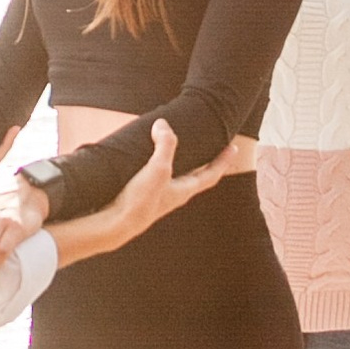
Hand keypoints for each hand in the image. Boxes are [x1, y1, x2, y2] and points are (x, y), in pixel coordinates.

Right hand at [51, 123, 260, 263]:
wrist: (116, 224)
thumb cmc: (141, 200)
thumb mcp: (158, 169)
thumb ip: (164, 145)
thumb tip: (163, 124)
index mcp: (185, 190)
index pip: (211, 174)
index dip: (223, 161)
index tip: (234, 148)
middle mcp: (175, 194)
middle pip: (196, 175)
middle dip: (204, 160)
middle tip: (211, 146)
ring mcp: (159, 195)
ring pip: (176, 175)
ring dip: (181, 161)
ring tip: (180, 148)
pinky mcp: (143, 195)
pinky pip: (157, 176)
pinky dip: (159, 164)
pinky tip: (149, 157)